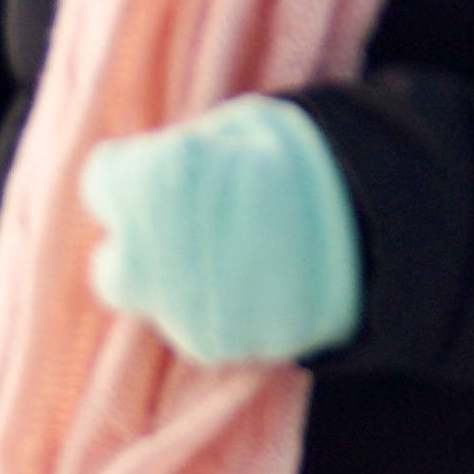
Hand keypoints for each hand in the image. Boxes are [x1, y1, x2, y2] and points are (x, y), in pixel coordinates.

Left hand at [80, 97, 360, 366]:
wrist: (372, 227)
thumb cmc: (304, 158)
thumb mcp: (237, 129)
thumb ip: (183, 154)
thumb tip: (163, 168)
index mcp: (148, 181)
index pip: (101, 180)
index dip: (133, 175)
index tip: (158, 174)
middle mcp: (146, 252)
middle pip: (110, 266)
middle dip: (141, 250)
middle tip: (184, 231)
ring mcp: (176, 305)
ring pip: (155, 305)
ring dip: (178, 285)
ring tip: (231, 261)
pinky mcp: (209, 344)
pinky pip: (199, 328)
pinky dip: (217, 311)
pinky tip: (254, 288)